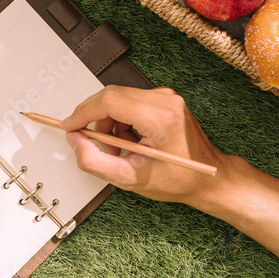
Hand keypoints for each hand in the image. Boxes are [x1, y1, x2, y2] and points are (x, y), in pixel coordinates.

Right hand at [61, 86, 231, 206]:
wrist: (209, 178)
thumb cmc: (179, 179)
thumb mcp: (130, 179)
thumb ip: (94, 161)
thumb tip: (75, 141)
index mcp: (159, 117)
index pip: (109, 101)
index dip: (82, 113)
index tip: (69, 127)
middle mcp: (164, 100)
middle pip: (111, 97)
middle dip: (95, 121)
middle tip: (97, 146)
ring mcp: (166, 98)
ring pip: (118, 100)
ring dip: (109, 124)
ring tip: (119, 150)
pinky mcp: (164, 100)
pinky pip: (129, 103)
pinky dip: (121, 122)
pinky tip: (130, 143)